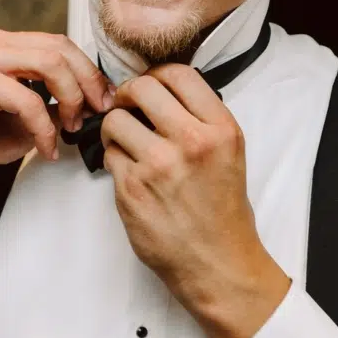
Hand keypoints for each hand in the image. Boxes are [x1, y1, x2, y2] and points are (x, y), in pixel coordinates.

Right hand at [0, 30, 112, 249]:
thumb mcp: (27, 120)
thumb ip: (56, 106)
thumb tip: (92, 105)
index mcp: (9, 46)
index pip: (62, 45)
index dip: (90, 72)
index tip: (105, 100)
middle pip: (62, 48)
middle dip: (88, 82)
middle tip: (96, 112)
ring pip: (51, 64)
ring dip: (71, 99)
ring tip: (70, 128)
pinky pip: (29, 99)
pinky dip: (44, 127)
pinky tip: (45, 146)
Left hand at [100, 64, 289, 337]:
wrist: (219, 263)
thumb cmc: (222, 211)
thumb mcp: (229, 153)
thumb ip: (199, 119)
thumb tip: (159, 92)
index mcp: (220, 129)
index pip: (178, 74)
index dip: (156, 76)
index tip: (149, 88)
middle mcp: (192, 141)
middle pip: (141, 88)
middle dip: (127, 95)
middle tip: (127, 108)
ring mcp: (159, 165)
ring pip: (115, 120)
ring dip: (115, 129)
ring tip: (126, 144)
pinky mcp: (132, 189)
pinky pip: (108, 156)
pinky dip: (114, 160)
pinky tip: (130, 174)